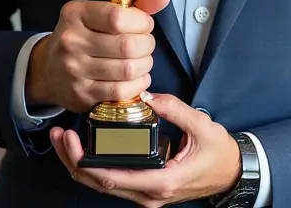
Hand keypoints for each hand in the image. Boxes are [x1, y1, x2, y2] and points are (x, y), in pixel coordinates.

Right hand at [26, 0, 168, 112]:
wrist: (47, 70)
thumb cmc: (81, 36)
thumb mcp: (99, 13)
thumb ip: (134, 5)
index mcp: (76, 14)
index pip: (118, 17)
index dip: (141, 22)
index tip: (145, 25)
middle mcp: (71, 41)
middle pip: (127, 46)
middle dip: (147, 45)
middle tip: (146, 44)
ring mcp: (74, 70)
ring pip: (127, 70)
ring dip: (145, 65)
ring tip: (142, 60)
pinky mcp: (81, 94)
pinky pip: (121, 91)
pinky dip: (138, 84)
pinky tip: (137, 77)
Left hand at [50, 91, 241, 206]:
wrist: (232, 174)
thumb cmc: (219, 155)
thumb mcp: (200, 126)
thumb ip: (175, 109)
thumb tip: (148, 95)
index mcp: (160, 181)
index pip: (112, 177)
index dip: (85, 160)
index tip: (71, 141)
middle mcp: (148, 194)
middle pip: (99, 184)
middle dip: (73, 161)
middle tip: (59, 136)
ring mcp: (145, 195)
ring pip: (102, 186)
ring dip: (80, 164)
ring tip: (64, 140)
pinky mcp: (144, 190)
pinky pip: (112, 182)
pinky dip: (95, 166)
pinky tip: (85, 148)